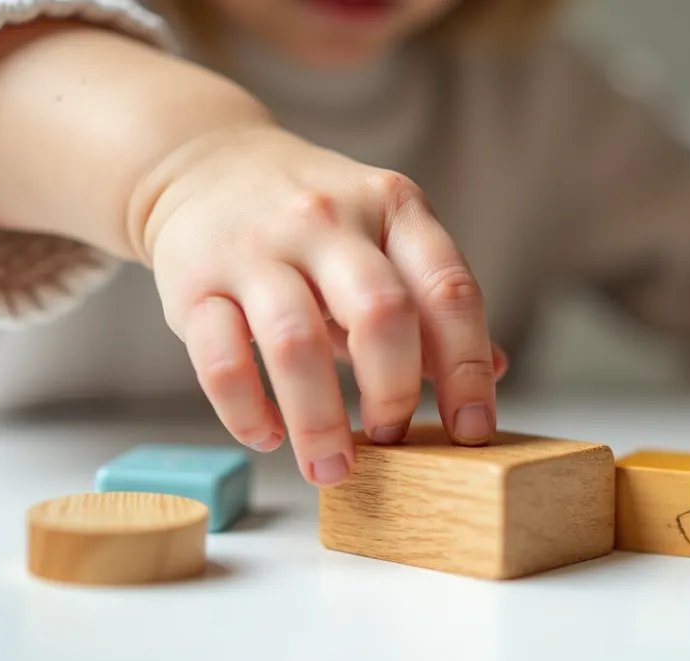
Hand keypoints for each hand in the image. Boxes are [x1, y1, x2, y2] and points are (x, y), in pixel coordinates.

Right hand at [136, 124, 500, 485]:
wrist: (204, 164)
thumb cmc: (314, 219)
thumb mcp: (386, 233)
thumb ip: (434, 300)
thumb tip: (495, 369)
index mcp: (393, 208)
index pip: (449, 290)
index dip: (469, 369)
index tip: (471, 430)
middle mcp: (327, 220)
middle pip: (380, 313)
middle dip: (394, 392)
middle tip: (391, 438)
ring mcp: (256, 249)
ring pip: (295, 344)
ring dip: (319, 422)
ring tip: (331, 467)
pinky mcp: (193, 284)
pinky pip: (221, 361)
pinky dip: (247, 413)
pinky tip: (269, 437)